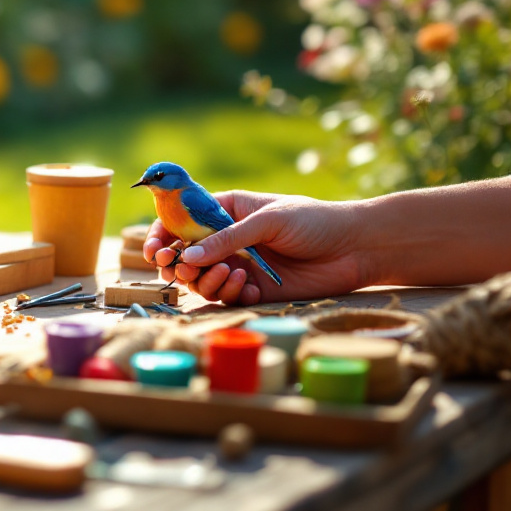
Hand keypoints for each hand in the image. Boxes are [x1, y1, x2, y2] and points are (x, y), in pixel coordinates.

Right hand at [141, 191, 369, 304]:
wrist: (355, 247)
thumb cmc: (313, 221)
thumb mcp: (268, 220)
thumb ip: (227, 238)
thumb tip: (187, 256)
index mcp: (225, 212)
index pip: (181, 220)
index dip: (162, 234)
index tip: (154, 249)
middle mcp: (226, 240)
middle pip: (184, 255)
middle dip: (177, 264)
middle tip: (181, 269)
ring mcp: (238, 265)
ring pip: (202, 280)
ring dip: (207, 281)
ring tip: (232, 274)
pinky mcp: (254, 290)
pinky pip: (227, 298)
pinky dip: (230, 294)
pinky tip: (249, 286)